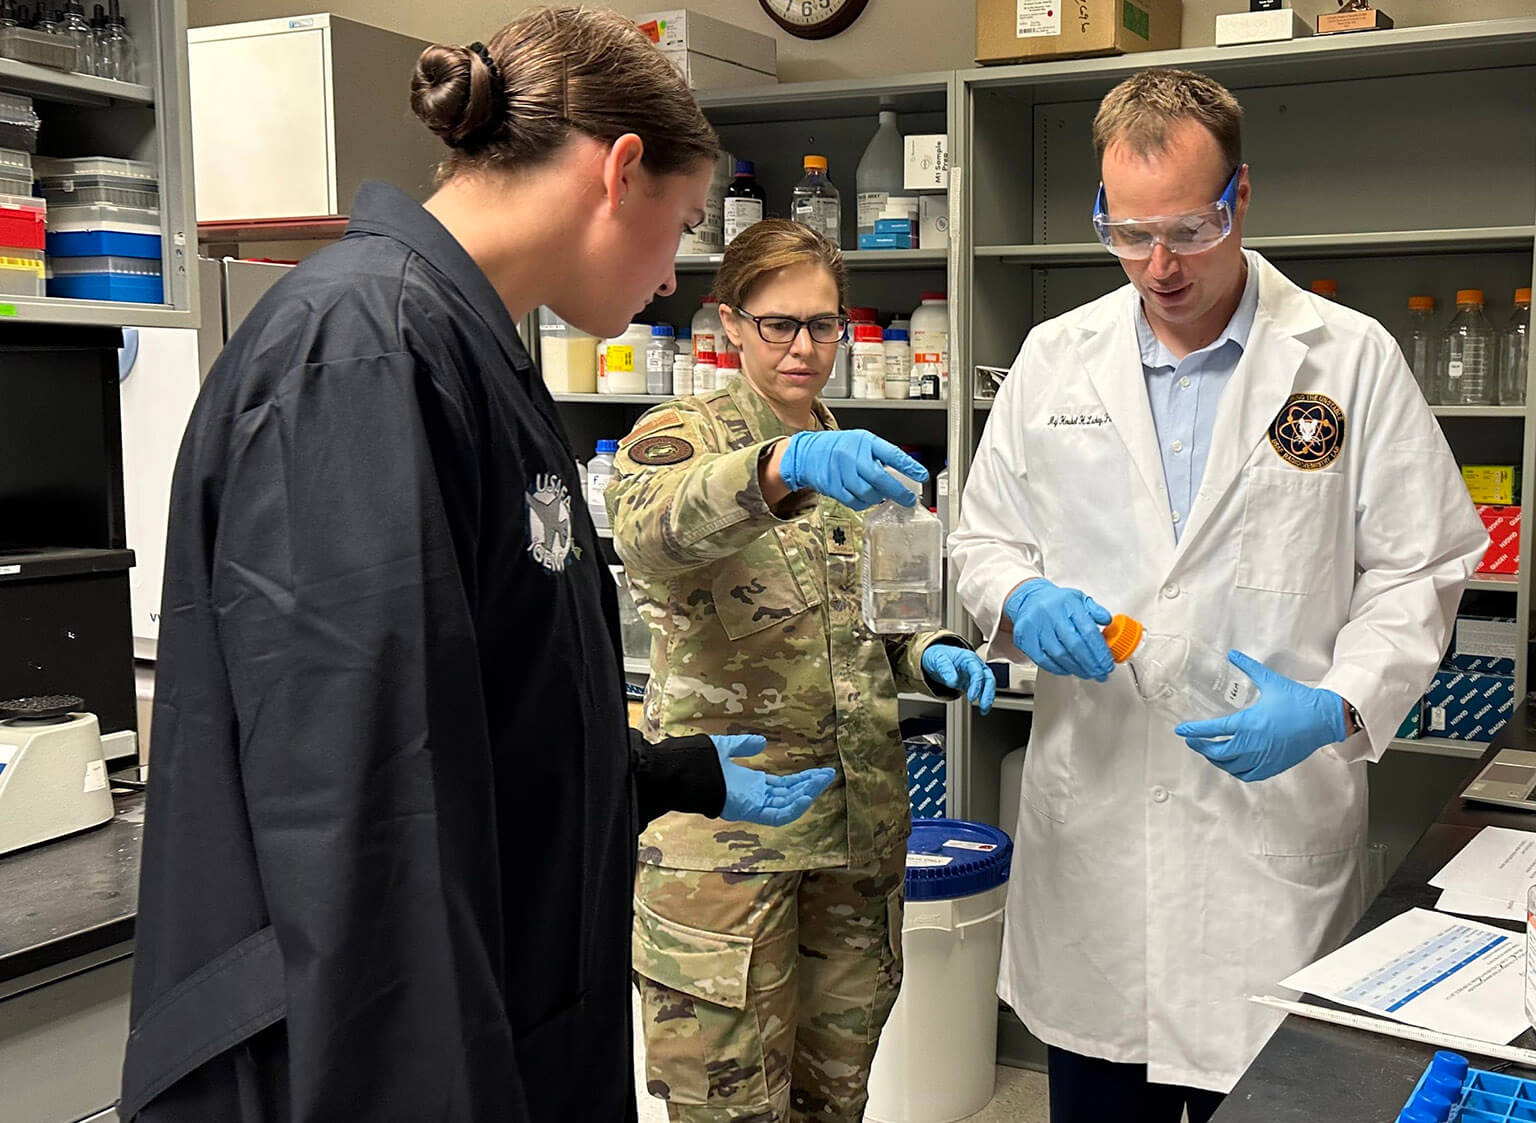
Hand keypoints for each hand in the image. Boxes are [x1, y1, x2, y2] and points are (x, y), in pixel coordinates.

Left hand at [711, 735, 836, 826]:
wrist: (685, 772)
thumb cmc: (701, 761)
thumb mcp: (727, 748)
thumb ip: (744, 745)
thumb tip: (762, 742)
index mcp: (752, 785)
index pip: (784, 785)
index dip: (803, 778)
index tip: (820, 771)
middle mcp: (755, 797)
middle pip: (790, 794)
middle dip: (810, 785)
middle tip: (829, 775)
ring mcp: (754, 805)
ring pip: (787, 804)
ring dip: (806, 793)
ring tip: (823, 781)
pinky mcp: (751, 812)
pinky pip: (777, 816)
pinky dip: (793, 808)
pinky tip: (807, 796)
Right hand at [778, 430, 927, 510]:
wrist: (809, 453)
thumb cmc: (840, 447)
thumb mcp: (862, 441)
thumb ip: (880, 455)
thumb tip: (903, 472)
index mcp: (865, 441)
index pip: (891, 454)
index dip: (908, 466)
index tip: (922, 476)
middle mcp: (853, 456)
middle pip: (879, 478)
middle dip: (897, 492)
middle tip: (908, 499)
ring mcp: (841, 472)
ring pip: (867, 493)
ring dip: (879, 498)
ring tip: (883, 496)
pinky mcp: (833, 487)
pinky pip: (854, 501)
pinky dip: (864, 504)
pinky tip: (866, 499)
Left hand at [920, 644, 995, 713]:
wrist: (937, 658)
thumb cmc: (939, 656)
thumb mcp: (939, 659)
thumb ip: (945, 668)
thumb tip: (952, 681)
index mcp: (968, 658)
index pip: (977, 671)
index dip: (977, 684)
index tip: (972, 697)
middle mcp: (975, 666)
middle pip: (988, 678)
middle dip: (988, 693)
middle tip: (983, 706)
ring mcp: (975, 675)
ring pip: (988, 685)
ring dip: (988, 698)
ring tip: (984, 711)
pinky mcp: (972, 683)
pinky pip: (982, 691)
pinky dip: (983, 700)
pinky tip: (982, 710)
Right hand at [1004, 579, 1113, 681]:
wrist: (1028, 598)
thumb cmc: (1056, 602)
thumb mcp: (1079, 599)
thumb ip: (1095, 610)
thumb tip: (1108, 621)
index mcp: (1068, 604)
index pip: (1088, 630)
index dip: (1100, 651)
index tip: (1107, 663)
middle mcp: (1051, 614)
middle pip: (1074, 645)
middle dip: (1091, 664)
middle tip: (1101, 673)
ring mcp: (1036, 626)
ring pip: (1059, 654)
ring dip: (1076, 668)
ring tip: (1087, 673)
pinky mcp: (1024, 638)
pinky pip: (1042, 659)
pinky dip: (1057, 668)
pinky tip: (1068, 670)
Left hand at [1174, 651, 1347, 782]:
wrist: (1325, 719)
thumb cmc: (1299, 701)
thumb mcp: (1271, 681)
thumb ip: (1249, 667)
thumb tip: (1233, 653)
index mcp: (1250, 723)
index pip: (1214, 730)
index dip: (1195, 731)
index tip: (1181, 730)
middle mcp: (1253, 744)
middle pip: (1218, 752)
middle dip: (1201, 746)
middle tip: (1191, 740)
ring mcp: (1264, 758)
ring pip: (1230, 766)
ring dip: (1216, 759)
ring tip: (1208, 750)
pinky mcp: (1274, 766)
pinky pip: (1247, 774)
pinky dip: (1234, 770)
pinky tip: (1230, 763)